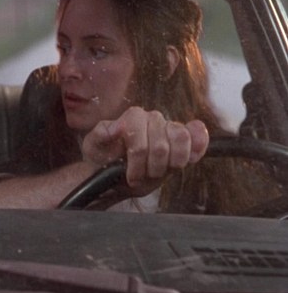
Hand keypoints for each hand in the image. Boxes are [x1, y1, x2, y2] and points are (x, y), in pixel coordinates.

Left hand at [81, 107, 208, 194]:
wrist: (116, 172)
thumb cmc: (104, 157)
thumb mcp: (93, 146)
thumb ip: (100, 134)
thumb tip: (116, 126)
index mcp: (133, 117)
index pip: (141, 138)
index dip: (137, 161)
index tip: (130, 174)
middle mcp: (153, 118)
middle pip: (161, 145)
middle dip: (151, 167)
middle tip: (142, 176)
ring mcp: (170, 128)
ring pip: (182, 139)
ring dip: (171, 163)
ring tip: (158, 171)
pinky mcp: (185, 139)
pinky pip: (199, 134)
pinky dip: (199, 145)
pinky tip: (190, 158)